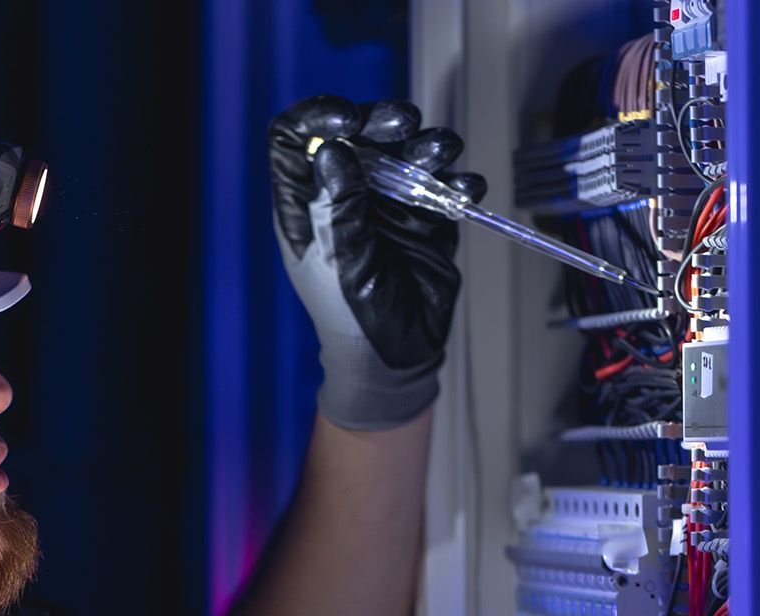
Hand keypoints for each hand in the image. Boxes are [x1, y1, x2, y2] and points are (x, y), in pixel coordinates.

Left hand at [269, 95, 485, 428]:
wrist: (395, 355)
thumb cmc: (351, 319)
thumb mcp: (339, 264)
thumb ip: (338, 210)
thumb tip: (333, 152)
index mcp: (305, 203)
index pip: (295, 139)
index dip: (316, 117)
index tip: (348, 120)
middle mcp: (344, 193)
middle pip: (356, 133)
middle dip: (381, 121)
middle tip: (405, 126)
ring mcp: (385, 201)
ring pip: (402, 150)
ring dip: (425, 143)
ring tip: (441, 153)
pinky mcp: (423, 214)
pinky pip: (440, 182)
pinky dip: (455, 178)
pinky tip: (464, 188)